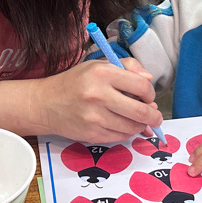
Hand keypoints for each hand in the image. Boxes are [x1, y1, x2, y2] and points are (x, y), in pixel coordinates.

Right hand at [34, 58, 161, 143]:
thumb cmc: (75, 82)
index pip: (141, 86)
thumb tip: (149, 79)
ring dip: (140, 125)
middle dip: (153, 115)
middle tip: (155, 116)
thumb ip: (127, 67)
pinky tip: (122, 125)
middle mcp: (98, 95)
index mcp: (102, 73)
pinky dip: (126, 132)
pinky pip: (120, 137)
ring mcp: (94, 117)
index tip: (149, 96)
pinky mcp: (91, 134)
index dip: (150, 93)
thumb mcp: (98, 65)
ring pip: (132, 127)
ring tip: (137, 120)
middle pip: (140, 111)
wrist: (45, 104)